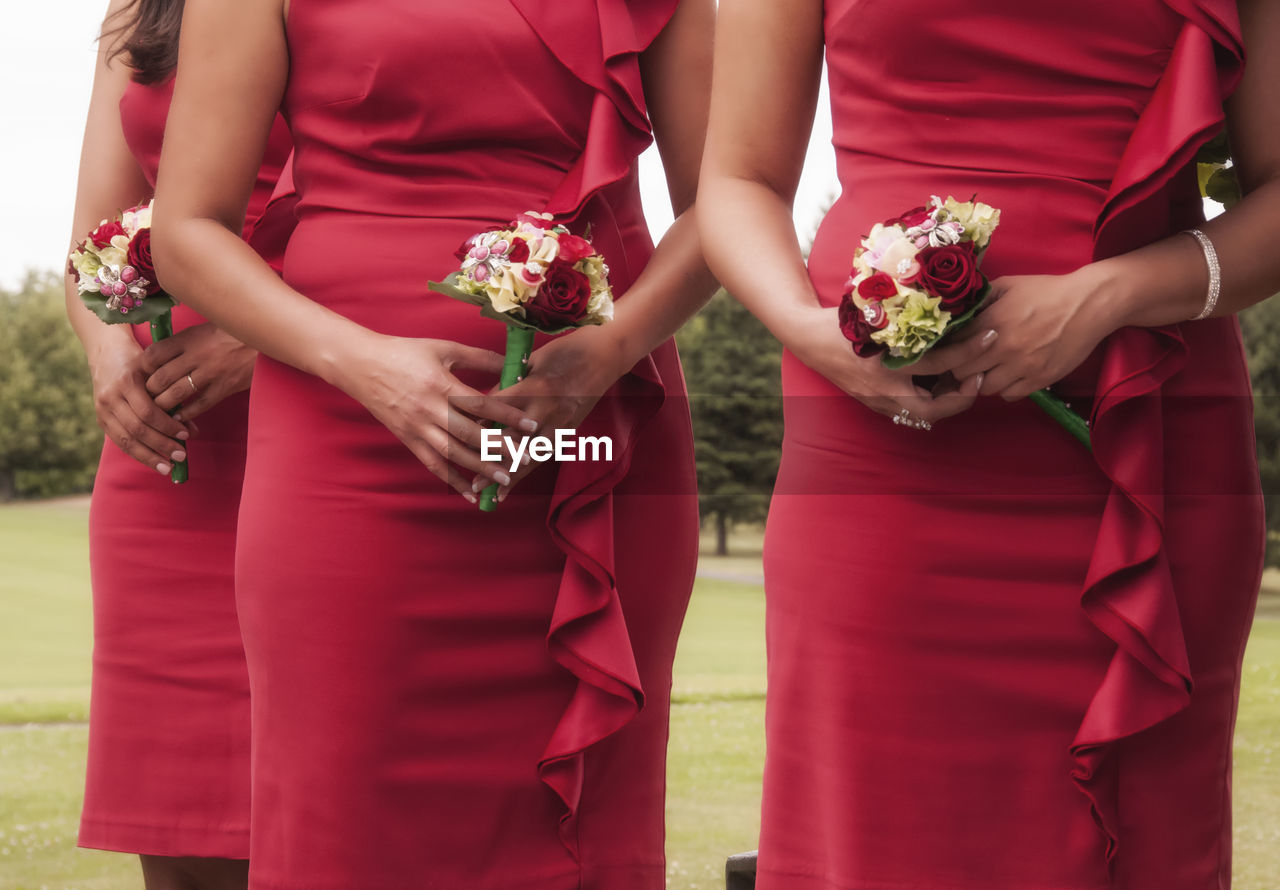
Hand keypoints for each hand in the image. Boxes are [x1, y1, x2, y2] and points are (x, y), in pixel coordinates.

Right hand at [87, 339, 190, 474]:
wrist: (106, 351)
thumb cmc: (141, 361)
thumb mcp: (157, 372)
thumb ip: (172, 398)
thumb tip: (191, 430)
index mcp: (127, 381)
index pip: (148, 412)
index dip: (167, 426)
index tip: (186, 435)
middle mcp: (111, 396)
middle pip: (137, 429)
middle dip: (161, 445)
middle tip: (181, 456)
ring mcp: (102, 408)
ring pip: (125, 439)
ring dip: (149, 456)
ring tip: (168, 467)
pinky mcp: (100, 418)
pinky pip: (119, 441)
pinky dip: (137, 453)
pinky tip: (153, 461)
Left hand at [141, 323, 256, 419]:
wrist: (267, 338)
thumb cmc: (235, 332)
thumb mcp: (206, 328)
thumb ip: (185, 341)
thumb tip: (162, 355)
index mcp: (189, 338)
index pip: (154, 355)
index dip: (143, 368)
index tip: (142, 374)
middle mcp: (197, 355)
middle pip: (160, 378)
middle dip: (149, 391)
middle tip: (146, 397)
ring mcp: (211, 373)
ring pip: (176, 394)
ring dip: (164, 404)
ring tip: (159, 409)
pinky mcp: (225, 387)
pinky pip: (199, 405)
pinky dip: (186, 413)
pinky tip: (179, 417)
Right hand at [337, 334, 539, 501]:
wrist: (360, 365)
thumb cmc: (404, 352)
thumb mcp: (443, 348)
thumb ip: (478, 357)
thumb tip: (511, 363)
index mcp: (440, 384)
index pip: (480, 404)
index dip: (507, 415)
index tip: (531, 425)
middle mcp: (429, 409)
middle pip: (470, 433)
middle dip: (500, 447)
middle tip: (526, 458)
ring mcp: (417, 427)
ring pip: (453, 453)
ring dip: (480, 468)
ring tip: (504, 479)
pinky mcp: (408, 440)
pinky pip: (432, 464)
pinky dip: (452, 480)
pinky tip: (471, 494)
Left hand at [471, 326, 627, 500]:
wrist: (606, 355)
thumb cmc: (567, 351)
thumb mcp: (533, 362)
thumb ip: (511, 385)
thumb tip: (485, 404)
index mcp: (535, 389)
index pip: (498, 411)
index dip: (477, 425)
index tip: (456, 437)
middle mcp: (547, 411)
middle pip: (512, 441)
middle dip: (488, 459)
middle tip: (469, 479)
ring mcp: (561, 424)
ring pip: (529, 455)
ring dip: (507, 474)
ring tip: (486, 490)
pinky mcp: (569, 430)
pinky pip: (543, 454)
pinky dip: (525, 471)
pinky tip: (510, 485)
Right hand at [785, 306, 996, 426]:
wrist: (809, 339)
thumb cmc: (843, 321)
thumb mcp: (878, 314)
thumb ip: (910, 318)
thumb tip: (954, 309)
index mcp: (885, 365)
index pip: (940, 363)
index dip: (969, 350)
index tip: (990, 336)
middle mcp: (882, 390)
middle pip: (934, 409)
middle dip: (962, 397)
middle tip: (979, 377)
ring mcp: (876, 402)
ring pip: (922, 415)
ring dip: (946, 402)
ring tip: (964, 381)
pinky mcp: (874, 405)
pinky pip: (909, 412)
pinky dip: (929, 401)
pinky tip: (938, 384)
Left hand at [930, 267, 1121, 399]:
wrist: (1089, 304)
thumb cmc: (1046, 291)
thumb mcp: (1007, 285)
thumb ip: (979, 300)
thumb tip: (955, 313)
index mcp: (992, 322)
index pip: (953, 348)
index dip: (949, 350)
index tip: (952, 349)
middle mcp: (1004, 348)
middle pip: (963, 373)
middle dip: (961, 367)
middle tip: (966, 362)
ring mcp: (1023, 366)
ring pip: (985, 388)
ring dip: (982, 380)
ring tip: (988, 369)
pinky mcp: (1041, 379)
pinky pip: (1010, 395)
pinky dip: (1004, 389)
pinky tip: (1008, 376)